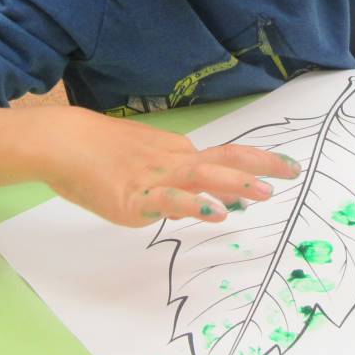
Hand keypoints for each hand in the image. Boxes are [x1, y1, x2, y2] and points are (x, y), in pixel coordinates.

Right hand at [44, 108, 300, 227]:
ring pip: (203, 176)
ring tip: (264, 193)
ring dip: (236, 184)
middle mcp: (173, 162)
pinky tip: (215, 213)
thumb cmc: (97, 151)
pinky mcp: (137, 198)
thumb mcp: (143, 160)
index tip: (280, 169)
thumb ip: (173, 180)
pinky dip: (194, 206)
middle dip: (261, 166)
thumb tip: (203, 201)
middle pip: (224, 160)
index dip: (253, 163)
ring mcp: (156, 179)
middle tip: (292, 171)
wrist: (62, 142)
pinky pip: (170, 201)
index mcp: (176, 153)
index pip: (222, 157)